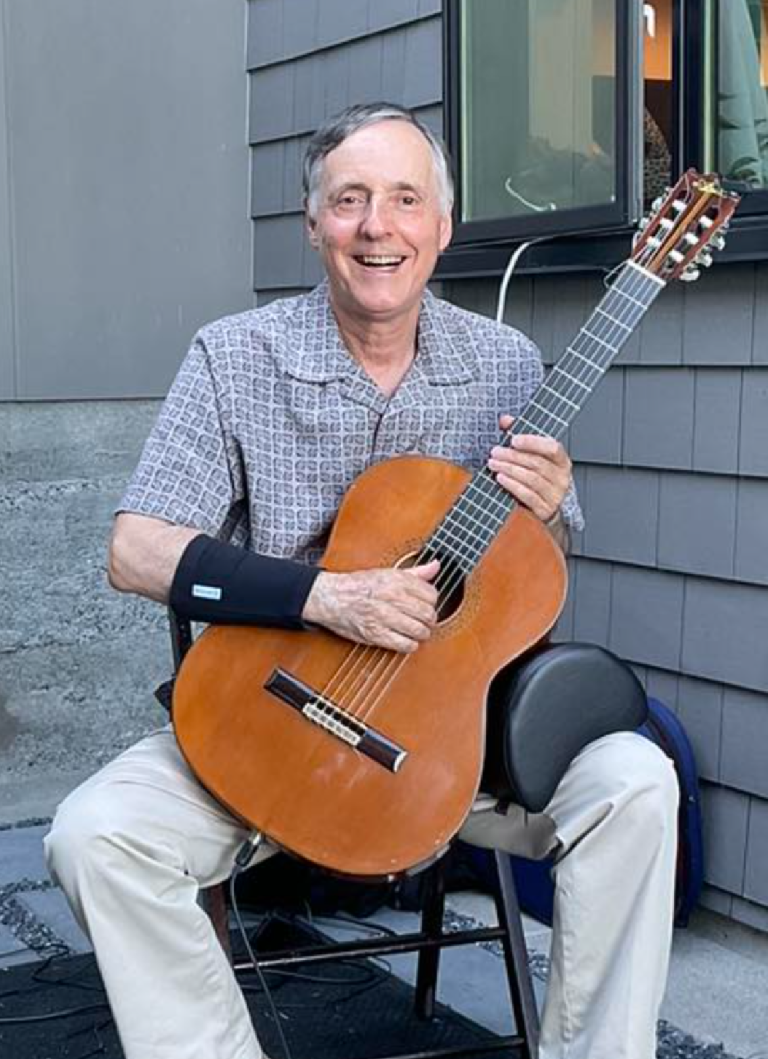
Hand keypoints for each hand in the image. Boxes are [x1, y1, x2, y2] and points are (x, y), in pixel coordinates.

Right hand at [302, 559, 439, 652]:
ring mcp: (384, 616)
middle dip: (429, 620)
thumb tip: (435, 567)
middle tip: (424, 621)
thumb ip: (415, 572)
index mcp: (397, 580)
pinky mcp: (375, 634)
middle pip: (428, 614)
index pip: (431, 595)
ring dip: (421, 634)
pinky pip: (404, 644)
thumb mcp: (388, 572)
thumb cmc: (359, 585)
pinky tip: (405, 640)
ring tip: (416, 631)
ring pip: (419, 631)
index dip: (431, 602)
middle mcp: (392, 597)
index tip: (426, 604)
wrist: (331, 597)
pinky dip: (409, 645)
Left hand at [487, 414, 571, 523]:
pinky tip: (501, 479)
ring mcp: (555, 495)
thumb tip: (505, 420)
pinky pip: (528, 495)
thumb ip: (520, 438)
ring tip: (494, 464)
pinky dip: (512, 485)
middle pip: (537, 463)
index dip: (532, 442)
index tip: (513, 439)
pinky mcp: (545, 509)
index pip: (552, 447)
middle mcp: (561, 478)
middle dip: (512, 456)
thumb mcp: (534, 458)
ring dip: (509, 469)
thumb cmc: (540, 480)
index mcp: (562, 461)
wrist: (548, 509)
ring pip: (531, 478)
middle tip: (495, 452)